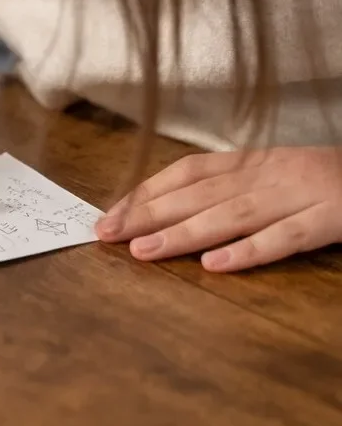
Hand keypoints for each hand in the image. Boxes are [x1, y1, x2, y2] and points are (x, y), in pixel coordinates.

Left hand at [94, 147, 341, 271]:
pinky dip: (249, 250)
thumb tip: (174, 208)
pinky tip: (215, 265)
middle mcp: (272, 173)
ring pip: (232, 214)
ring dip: (183, 233)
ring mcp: (303, 194)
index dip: (147, 191)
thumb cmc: (331, 180)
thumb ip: (234, 186)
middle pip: (198, 194)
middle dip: (147, 213)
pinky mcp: (334, 218)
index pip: (187, 172)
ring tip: (142, 251)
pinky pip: (286, 237)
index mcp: (257, 160)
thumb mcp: (278, 174)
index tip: (111, 212)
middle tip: (105, 233)